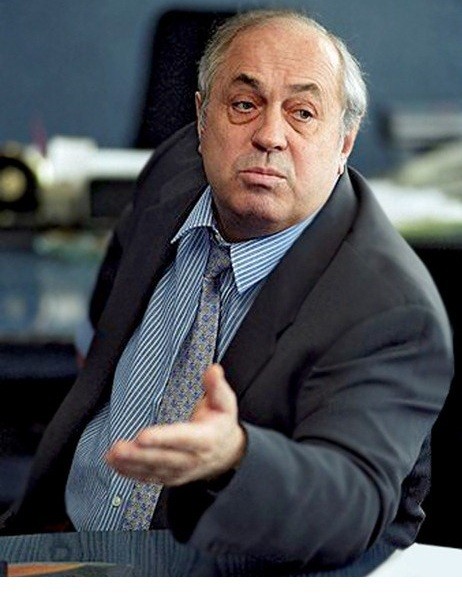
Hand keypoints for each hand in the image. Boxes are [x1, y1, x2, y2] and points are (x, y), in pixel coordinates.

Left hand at [105, 364, 245, 485]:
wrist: (228, 454)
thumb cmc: (221, 424)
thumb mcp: (225, 404)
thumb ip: (217, 387)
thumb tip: (213, 370)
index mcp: (205, 439)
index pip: (182, 438)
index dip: (162, 438)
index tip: (143, 436)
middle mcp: (192, 459)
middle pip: (163, 458)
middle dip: (138, 455)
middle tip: (118, 448)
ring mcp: (180, 471)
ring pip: (153, 470)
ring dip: (130, 464)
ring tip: (112, 456)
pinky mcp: (170, 477)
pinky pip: (148, 477)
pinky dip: (131, 473)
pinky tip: (116, 465)